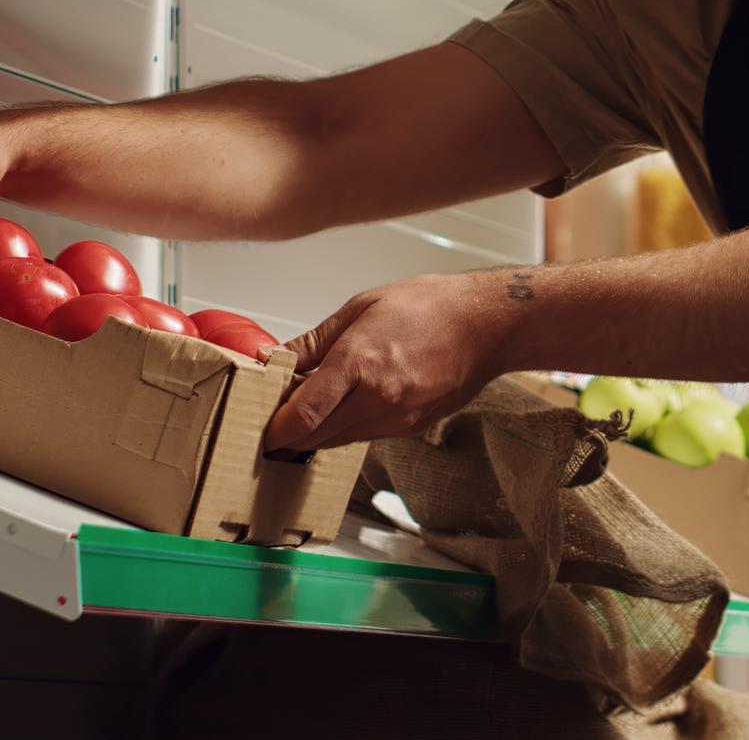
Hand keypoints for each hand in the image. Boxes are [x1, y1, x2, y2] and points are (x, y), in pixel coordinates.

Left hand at [262, 272, 517, 453]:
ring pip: (340, 441)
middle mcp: (378, 398)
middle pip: (316, 437)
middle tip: (276, 418)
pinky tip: (349, 404)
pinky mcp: (412, 427)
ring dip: (319, 431)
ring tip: (312, 407)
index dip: (276, 429)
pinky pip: (366, 436)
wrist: (487, 325)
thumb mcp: (362, 308)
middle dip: (291, 434)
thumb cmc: (429, 306)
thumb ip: (315, 341)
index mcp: (360, 362)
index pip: (303, 415)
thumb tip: (275, 357)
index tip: (262, 428)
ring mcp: (398, 418)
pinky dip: (349, 426)